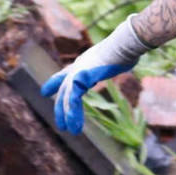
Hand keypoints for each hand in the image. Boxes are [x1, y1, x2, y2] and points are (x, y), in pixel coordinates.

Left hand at [39, 15, 152, 133]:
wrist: (124, 44)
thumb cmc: (127, 48)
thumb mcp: (118, 56)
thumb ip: (116, 61)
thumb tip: (129, 58)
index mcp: (84, 61)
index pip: (65, 74)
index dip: (55, 83)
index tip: (45, 91)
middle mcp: (77, 67)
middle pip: (64, 90)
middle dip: (61, 108)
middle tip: (61, 124)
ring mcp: (77, 73)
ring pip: (67, 98)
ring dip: (67, 115)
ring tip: (69, 130)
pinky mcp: (79, 80)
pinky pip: (72, 100)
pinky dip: (73, 114)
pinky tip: (74, 125)